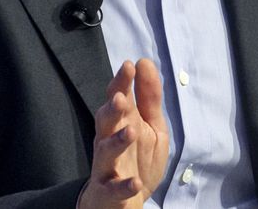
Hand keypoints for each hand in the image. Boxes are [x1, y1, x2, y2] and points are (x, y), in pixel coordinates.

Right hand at [78, 59, 168, 208]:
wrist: (123, 201)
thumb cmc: (137, 159)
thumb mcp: (151, 126)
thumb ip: (150, 98)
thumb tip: (144, 62)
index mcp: (120, 123)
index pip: (117, 97)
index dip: (121, 82)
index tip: (129, 66)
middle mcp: (108, 141)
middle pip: (105, 121)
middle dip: (113, 110)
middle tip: (122, 98)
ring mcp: (106, 166)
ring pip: (105, 151)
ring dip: (117, 141)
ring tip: (131, 132)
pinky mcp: (108, 191)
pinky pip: (113, 188)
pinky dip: (124, 186)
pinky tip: (134, 181)